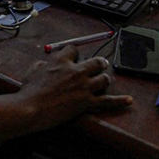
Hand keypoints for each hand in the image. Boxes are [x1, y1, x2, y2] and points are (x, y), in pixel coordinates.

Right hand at [17, 45, 131, 130]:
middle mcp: (76, 71)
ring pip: (104, 79)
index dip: (75, 52)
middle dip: (99, 63)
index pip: (74, 49)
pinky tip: (128, 100)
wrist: (31, 108)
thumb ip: (41, 65)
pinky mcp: (87, 102)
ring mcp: (84, 86)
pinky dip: (120, 101)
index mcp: (61, 61)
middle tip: (100, 65)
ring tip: (104, 81)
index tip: (75, 56)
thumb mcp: (32, 71)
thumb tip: (45, 64)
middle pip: (96, 62)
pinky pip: (108, 101)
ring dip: (104, 80)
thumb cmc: (29, 91)